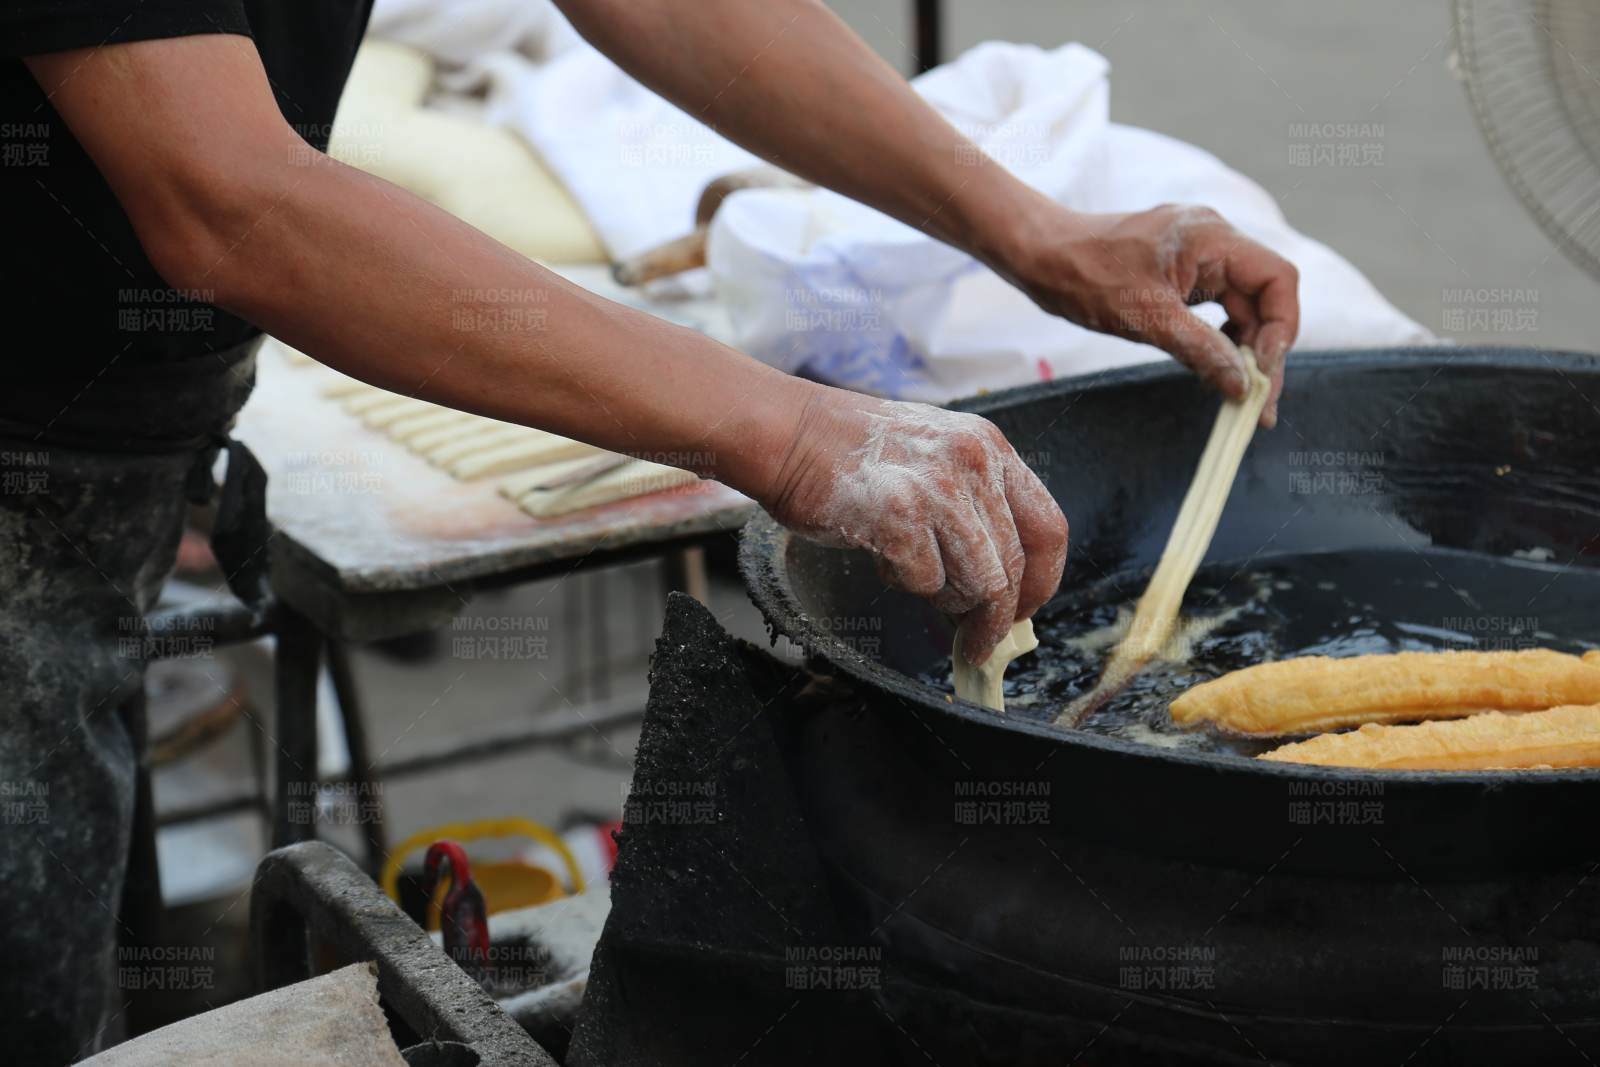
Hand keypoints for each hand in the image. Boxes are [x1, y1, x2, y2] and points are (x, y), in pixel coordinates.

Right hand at [764, 387, 1067, 665]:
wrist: (791, 435)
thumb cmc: (855, 453)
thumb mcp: (936, 456)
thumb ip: (973, 508)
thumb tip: (997, 590)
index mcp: (990, 447)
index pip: (1048, 528)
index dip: (1042, 581)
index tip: (1023, 610)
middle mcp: (973, 463)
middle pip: (1013, 567)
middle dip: (994, 616)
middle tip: (976, 641)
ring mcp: (937, 489)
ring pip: (978, 583)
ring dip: (950, 603)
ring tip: (918, 583)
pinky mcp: (898, 517)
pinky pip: (925, 582)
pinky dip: (905, 584)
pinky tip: (883, 557)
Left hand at [999, 204, 1299, 427]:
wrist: (1041, 256)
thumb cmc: (1085, 275)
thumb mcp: (1146, 317)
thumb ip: (1201, 349)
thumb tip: (1243, 386)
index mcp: (1213, 237)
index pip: (1278, 279)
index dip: (1282, 328)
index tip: (1264, 373)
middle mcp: (1214, 240)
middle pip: (1264, 298)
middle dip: (1264, 352)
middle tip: (1258, 407)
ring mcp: (1199, 255)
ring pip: (1242, 308)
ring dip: (1243, 351)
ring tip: (1239, 396)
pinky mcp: (1182, 273)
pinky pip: (1216, 308)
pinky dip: (1219, 341)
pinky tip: (1215, 370)